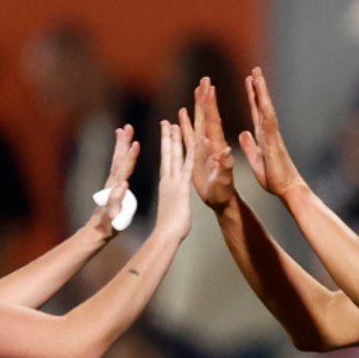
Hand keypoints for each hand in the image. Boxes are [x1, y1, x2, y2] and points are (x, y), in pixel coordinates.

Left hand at [87, 125, 139, 239]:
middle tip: (127, 127)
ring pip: (117, 160)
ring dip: (121, 145)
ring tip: (123, 131)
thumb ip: (115, 201)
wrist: (96, 232)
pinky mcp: (113, 187)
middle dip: (123, 143)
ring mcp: (111, 184)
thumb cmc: (106, 227)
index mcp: (115, 189)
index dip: (130, 156)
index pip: (124, 169)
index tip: (136, 142)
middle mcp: (112, 183)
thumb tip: (123, 184)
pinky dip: (121, 156)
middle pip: (118, 159)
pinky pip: (118, 167)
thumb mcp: (112, 217)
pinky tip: (124, 152)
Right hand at [154, 119, 193, 240]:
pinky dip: (190, 153)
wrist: (167, 235)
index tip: (165, 134)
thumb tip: (169, 199)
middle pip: (168, 154)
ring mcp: (174, 182)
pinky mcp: (182, 186)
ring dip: (174, 139)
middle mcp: (168, 179)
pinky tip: (192, 141)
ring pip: (174, 155)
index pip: (166, 160)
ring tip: (172, 123)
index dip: (166, 146)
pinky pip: (187, 166)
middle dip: (168, 137)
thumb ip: (170, 200)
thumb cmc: (169, 228)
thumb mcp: (170, 209)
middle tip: (167, 122)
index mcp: (166, 184)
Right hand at [180, 77, 238, 212]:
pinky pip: (189, 135)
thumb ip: (224, 166)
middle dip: (206, 98)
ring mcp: (203, 148)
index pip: (213, 122)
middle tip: (206, 79)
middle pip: (207, 116)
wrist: (221, 201)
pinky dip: (186, 123)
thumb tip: (225, 151)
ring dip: (197, 106)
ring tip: (197, 88)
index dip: (210, 105)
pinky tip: (182, 112)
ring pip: (199, 122)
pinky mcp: (196, 154)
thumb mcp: (224, 181)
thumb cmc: (223, 193)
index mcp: (217, 147)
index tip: (209, 88)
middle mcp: (211, 143)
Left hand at [238, 67, 307, 198]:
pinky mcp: (274, 143)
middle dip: (258, 87)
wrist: (287, 189)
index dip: (252, 96)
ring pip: (266, 108)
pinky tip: (262, 99)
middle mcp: (269, 132)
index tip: (248, 81)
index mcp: (263, 135)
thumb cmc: (273, 177)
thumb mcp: (256, 159)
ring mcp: (273, 135)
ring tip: (257, 75)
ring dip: (262, 92)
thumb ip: (250, 145)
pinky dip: (266, 111)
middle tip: (254, 69)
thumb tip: (244, 133)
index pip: (256, 111)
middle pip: (262, 104)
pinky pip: (269, 123)